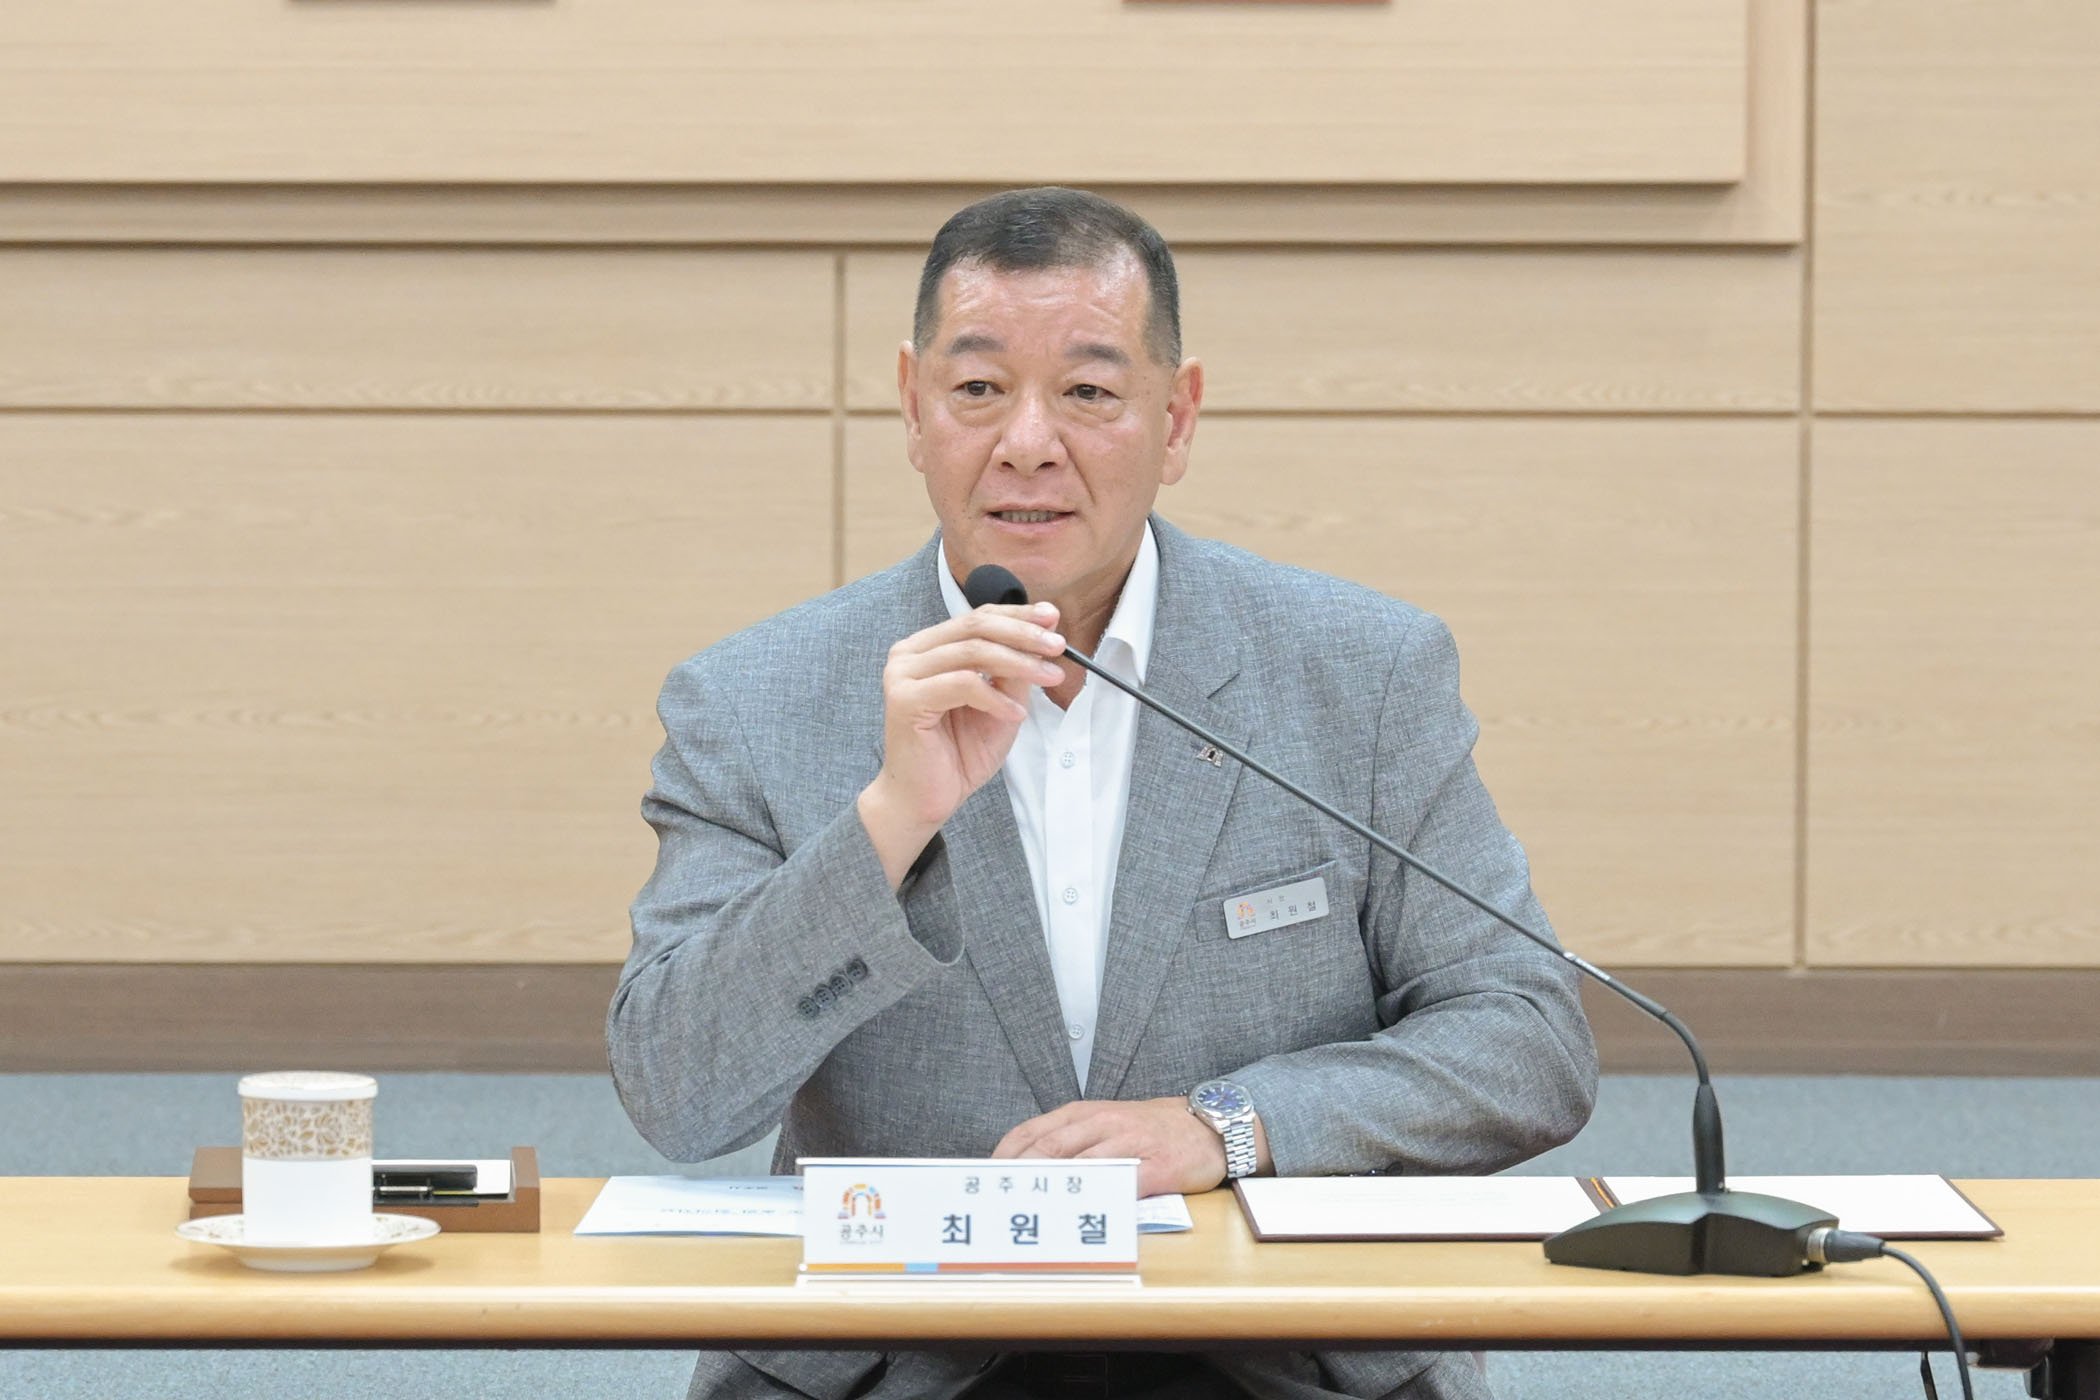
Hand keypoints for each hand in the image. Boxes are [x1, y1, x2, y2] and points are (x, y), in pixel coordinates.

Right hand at [858, 600, 1065, 887]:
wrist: (925, 799)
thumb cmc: (958, 754)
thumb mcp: (1000, 704)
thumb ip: (1014, 671)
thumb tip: (1044, 633)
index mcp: (929, 648)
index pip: (977, 617)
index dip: (1017, 614)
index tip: (1053, 618)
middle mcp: (910, 654)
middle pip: (975, 627)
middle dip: (1023, 634)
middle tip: (1058, 647)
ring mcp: (903, 674)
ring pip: (972, 652)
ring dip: (1019, 663)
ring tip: (1049, 678)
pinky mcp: (905, 699)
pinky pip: (962, 685)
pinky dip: (996, 698)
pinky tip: (1016, 714)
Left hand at [991, 1097, 1268, 1197]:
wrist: (1208, 1125)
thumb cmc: (1151, 1129)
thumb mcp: (1106, 1124)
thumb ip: (1072, 1142)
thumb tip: (1026, 1171)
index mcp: (1085, 1114)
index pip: (1033, 1132)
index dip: (1005, 1157)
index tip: (982, 1179)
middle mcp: (1103, 1124)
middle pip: (1050, 1149)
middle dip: (1019, 1176)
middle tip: (996, 1202)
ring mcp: (1131, 1143)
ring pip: (1082, 1166)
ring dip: (1052, 1192)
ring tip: (1027, 1213)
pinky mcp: (1158, 1167)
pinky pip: (1125, 1186)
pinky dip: (1102, 1202)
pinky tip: (1084, 1219)